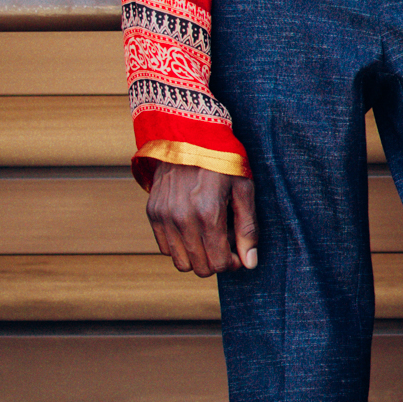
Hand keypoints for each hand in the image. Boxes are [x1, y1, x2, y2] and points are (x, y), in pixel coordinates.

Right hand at [146, 162, 257, 278]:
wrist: (188, 134)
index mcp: (208, 213)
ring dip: (197, 257)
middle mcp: (182, 219)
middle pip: (200, 267)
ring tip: (209, 237)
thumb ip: (248, 228)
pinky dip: (180, 246)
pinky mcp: (153, 212)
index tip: (238, 253)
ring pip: (180, 262)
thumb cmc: (222, 160)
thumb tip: (250, 262)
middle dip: (216, 262)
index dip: (233, 264)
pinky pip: (165, 247)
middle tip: (225, 244)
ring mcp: (164, 216)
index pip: (219, 263)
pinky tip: (193, 229)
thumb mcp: (244, 189)